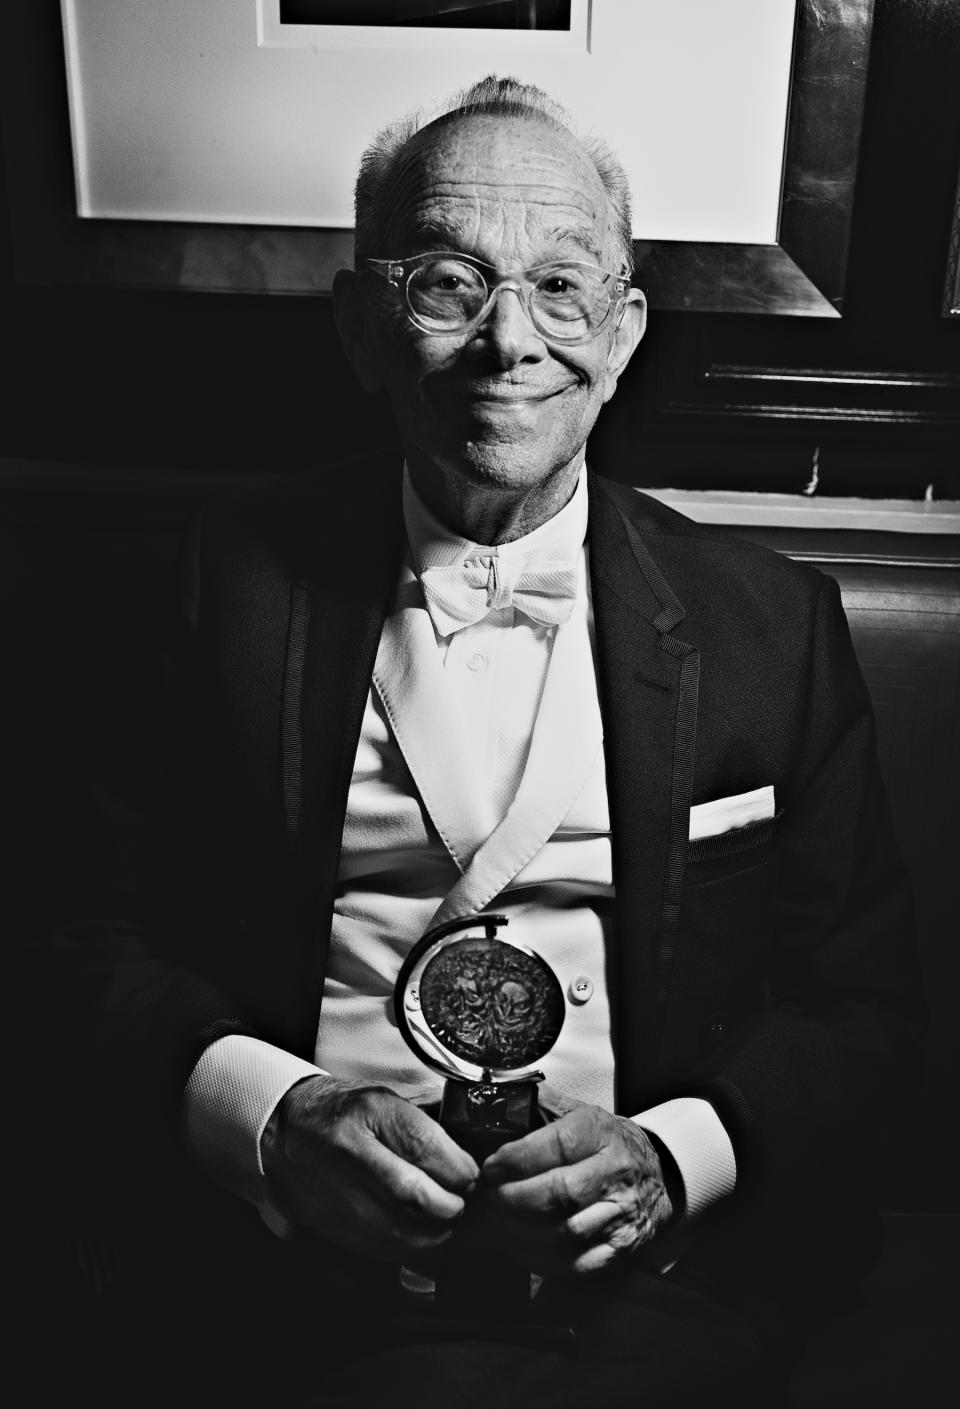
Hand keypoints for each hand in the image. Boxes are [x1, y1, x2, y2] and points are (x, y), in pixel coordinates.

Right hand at [260, 1076, 477, 1261]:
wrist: (285, 1132)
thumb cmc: (346, 1112)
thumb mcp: (386, 1098)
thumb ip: (427, 1121)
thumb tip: (473, 1145)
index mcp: (370, 1111)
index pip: (426, 1147)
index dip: (459, 1169)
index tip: (471, 1175)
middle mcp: (352, 1152)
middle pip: (414, 1195)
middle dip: (450, 1206)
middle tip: (462, 1202)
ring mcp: (337, 1192)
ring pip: (399, 1231)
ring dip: (434, 1233)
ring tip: (445, 1221)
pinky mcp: (330, 1224)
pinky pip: (380, 1248)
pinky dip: (408, 1247)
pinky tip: (418, 1233)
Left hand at [470, 1101, 672, 1275]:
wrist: (658, 1176)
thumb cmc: (604, 1143)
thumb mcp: (578, 1112)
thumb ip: (539, 1104)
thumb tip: (496, 1097)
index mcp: (601, 1132)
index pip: (560, 1145)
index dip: (518, 1158)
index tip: (490, 1166)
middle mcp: (616, 1173)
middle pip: (561, 1194)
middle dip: (514, 1198)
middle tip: (488, 1197)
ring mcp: (622, 1214)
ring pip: (567, 1233)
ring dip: (521, 1232)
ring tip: (497, 1223)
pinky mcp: (621, 1248)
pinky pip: (577, 1264)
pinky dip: (541, 1260)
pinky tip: (520, 1245)